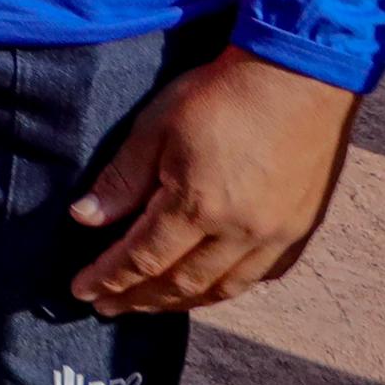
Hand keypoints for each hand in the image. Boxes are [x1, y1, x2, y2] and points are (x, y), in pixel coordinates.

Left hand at [67, 49, 360, 314]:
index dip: (109, 279)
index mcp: (198, 207)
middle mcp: (240, 233)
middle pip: (180, 283)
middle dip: (138, 299)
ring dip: (180, 302)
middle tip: (108, 308)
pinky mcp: (301, 229)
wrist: (302, 76)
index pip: (142, 259)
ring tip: (149, 304)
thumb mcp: (157, 127)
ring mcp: (276, 236)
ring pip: (221, 288)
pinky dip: (227, 288)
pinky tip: (208, 287)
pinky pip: (260, 276)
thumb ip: (122, 180)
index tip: (82, 292)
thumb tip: (84, 218)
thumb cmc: (223, 94)